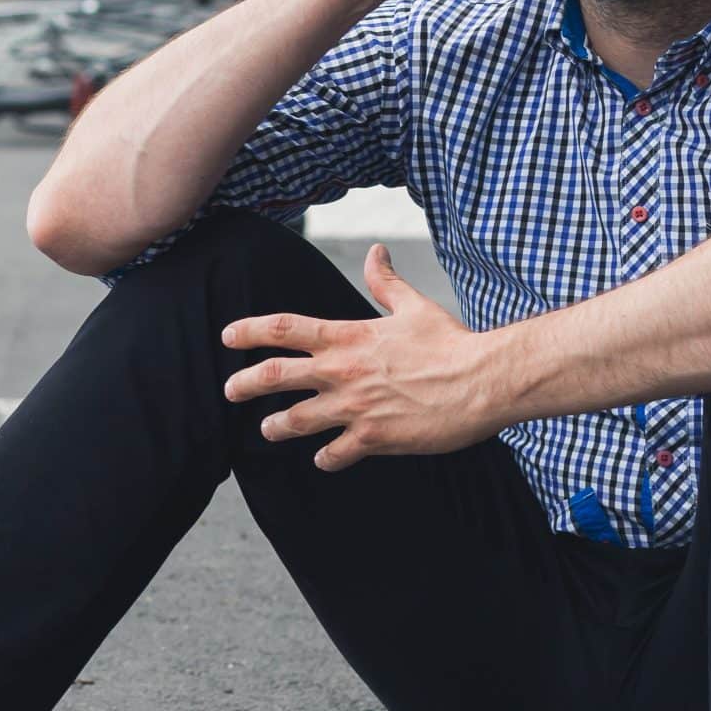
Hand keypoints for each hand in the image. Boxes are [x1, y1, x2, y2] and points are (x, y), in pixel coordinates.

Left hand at [220, 243, 498, 468]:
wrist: (483, 380)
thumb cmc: (451, 341)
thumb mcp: (413, 306)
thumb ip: (385, 282)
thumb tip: (376, 252)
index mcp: (348, 337)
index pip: (284, 328)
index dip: (249, 331)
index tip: (227, 337)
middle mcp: (342, 371)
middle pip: (275, 376)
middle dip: (244, 384)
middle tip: (229, 390)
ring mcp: (355, 407)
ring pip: (295, 421)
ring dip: (276, 426)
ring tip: (267, 429)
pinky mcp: (373, 438)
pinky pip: (334, 454)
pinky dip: (325, 458)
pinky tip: (323, 458)